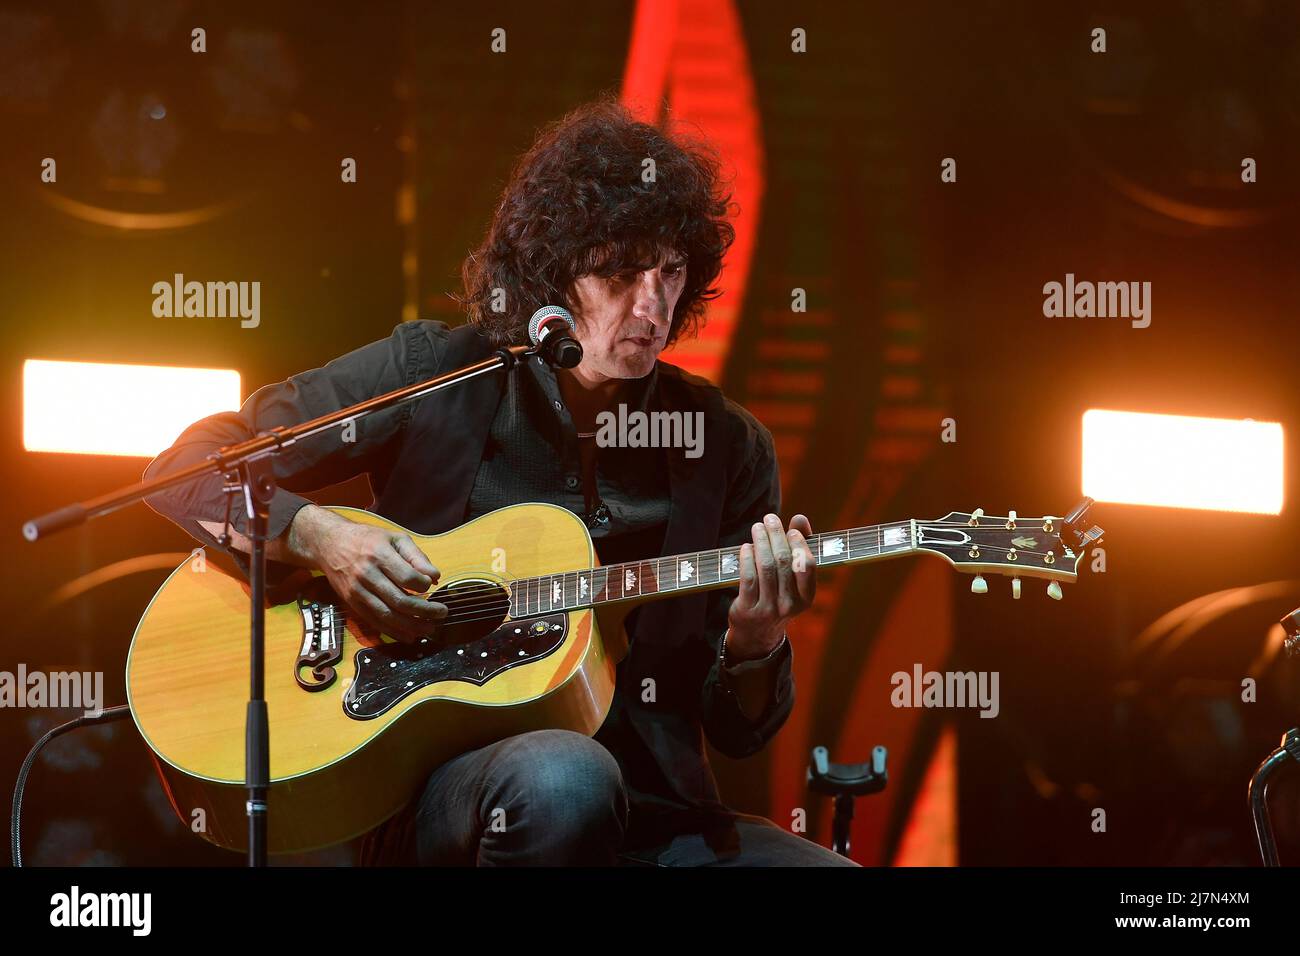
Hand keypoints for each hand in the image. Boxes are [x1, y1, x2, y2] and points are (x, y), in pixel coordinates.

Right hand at [291, 506, 447, 642]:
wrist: (330, 544)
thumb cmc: (368, 539)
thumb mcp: (395, 538)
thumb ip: (417, 556)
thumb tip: (434, 577)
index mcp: (379, 555)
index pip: (406, 577)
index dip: (423, 585)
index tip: (431, 586)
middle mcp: (367, 575)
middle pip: (399, 600)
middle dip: (424, 611)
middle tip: (441, 614)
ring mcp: (358, 591)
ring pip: (387, 615)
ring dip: (411, 626)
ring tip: (429, 628)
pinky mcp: (352, 603)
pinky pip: (374, 621)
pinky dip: (393, 632)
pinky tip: (409, 635)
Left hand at [726, 513, 816, 662]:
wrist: (757, 633)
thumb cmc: (778, 595)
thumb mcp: (792, 579)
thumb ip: (799, 546)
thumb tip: (800, 519)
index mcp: (806, 598)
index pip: (807, 566)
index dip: (800, 544)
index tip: (791, 529)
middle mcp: (790, 605)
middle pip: (784, 562)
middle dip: (776, 536)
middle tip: (769, 519)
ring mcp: (769, 609)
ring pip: (766, 567)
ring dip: (761, 542)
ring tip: (757, 528)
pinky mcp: (748, 609)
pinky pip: (749, 578)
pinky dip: (747, 558)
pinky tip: (746, 547)